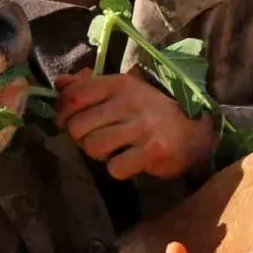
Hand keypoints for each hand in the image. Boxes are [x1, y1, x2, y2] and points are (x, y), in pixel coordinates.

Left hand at [54, 68, 217, 180]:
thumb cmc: (150, 111)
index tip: (68, 118)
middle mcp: (129, 102)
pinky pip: (114, 168)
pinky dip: (117, 168)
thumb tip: (59, 84)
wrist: (194, 132)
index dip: (62, 111)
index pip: (73, 96)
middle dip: (79, 136)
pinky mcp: (152, 152)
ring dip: (98, 153)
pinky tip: (128, 160)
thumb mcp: (121, 91)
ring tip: (112, 148)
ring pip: (92, 147)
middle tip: (93, 137)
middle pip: (77, 126)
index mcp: (119, 83)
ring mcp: (141, 127)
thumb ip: (88, 86)